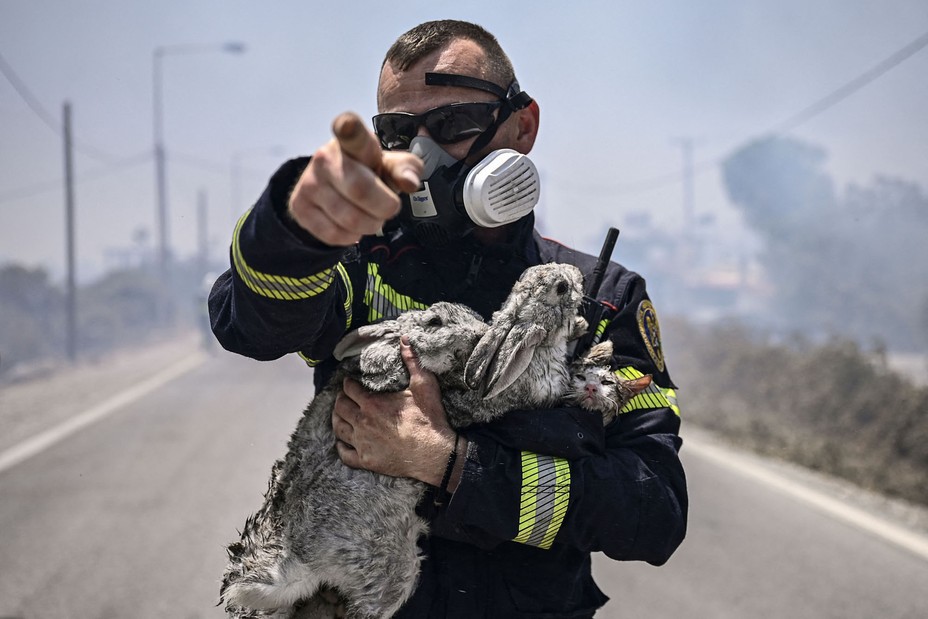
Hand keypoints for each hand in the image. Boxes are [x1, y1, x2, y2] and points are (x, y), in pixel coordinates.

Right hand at [288, 112, 422, 245]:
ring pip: (350, 219)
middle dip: (384, 208)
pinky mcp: (299, 207)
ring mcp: (309, 182)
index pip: (350, 133)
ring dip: (370, 225)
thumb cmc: (369, 172)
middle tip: (387, 207)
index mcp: (351, 141)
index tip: (346, 125)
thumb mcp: (391, 166)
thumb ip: (406, 169)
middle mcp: (325, 158)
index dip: (349, 129)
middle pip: (361, 191)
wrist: (332, 187)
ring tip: (369, 215)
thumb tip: (410, 183)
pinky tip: (351, 225)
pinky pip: (334, 235)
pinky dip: (351, 237)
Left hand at [332, 336, 456, 484]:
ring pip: (338, 429)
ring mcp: (362, 443)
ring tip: (339, 416)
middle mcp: (362, 422)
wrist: (434, 453)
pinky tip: (342, 442)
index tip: (349, 382)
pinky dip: (340, 447)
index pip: (349, 389)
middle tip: (343, 397)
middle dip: (340, 400)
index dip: (348, 383)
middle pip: (340, 408)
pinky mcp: (366, 461)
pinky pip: (344, 454)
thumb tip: (404, 339)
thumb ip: (412, 361)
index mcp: (372, 403)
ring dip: (336, 420)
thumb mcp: (423, 385)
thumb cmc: (429, 419)